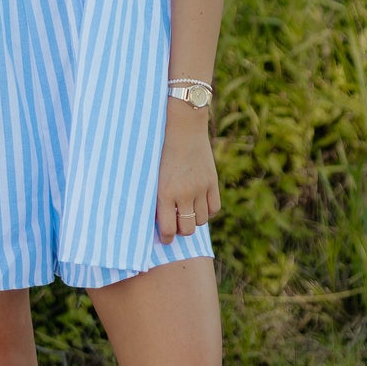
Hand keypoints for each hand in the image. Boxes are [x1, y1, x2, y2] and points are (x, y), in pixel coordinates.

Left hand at [155, 101, 220, 243]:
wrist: (182, 127)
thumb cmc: (160, 149)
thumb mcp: (153, 174)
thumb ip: (156, 197)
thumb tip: (158, 220)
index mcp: (165, 192)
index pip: (168, 229)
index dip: (167, 238)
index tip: (165, 238)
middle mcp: (184, 193)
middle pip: (187, 228)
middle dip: (180, 230)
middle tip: (176, 224)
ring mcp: (200, 188)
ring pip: (201, 220)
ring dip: (193, 220)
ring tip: (186, 212)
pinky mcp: (212, 181)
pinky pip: (214, 208)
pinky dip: (207, 211)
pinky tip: (199, 205)